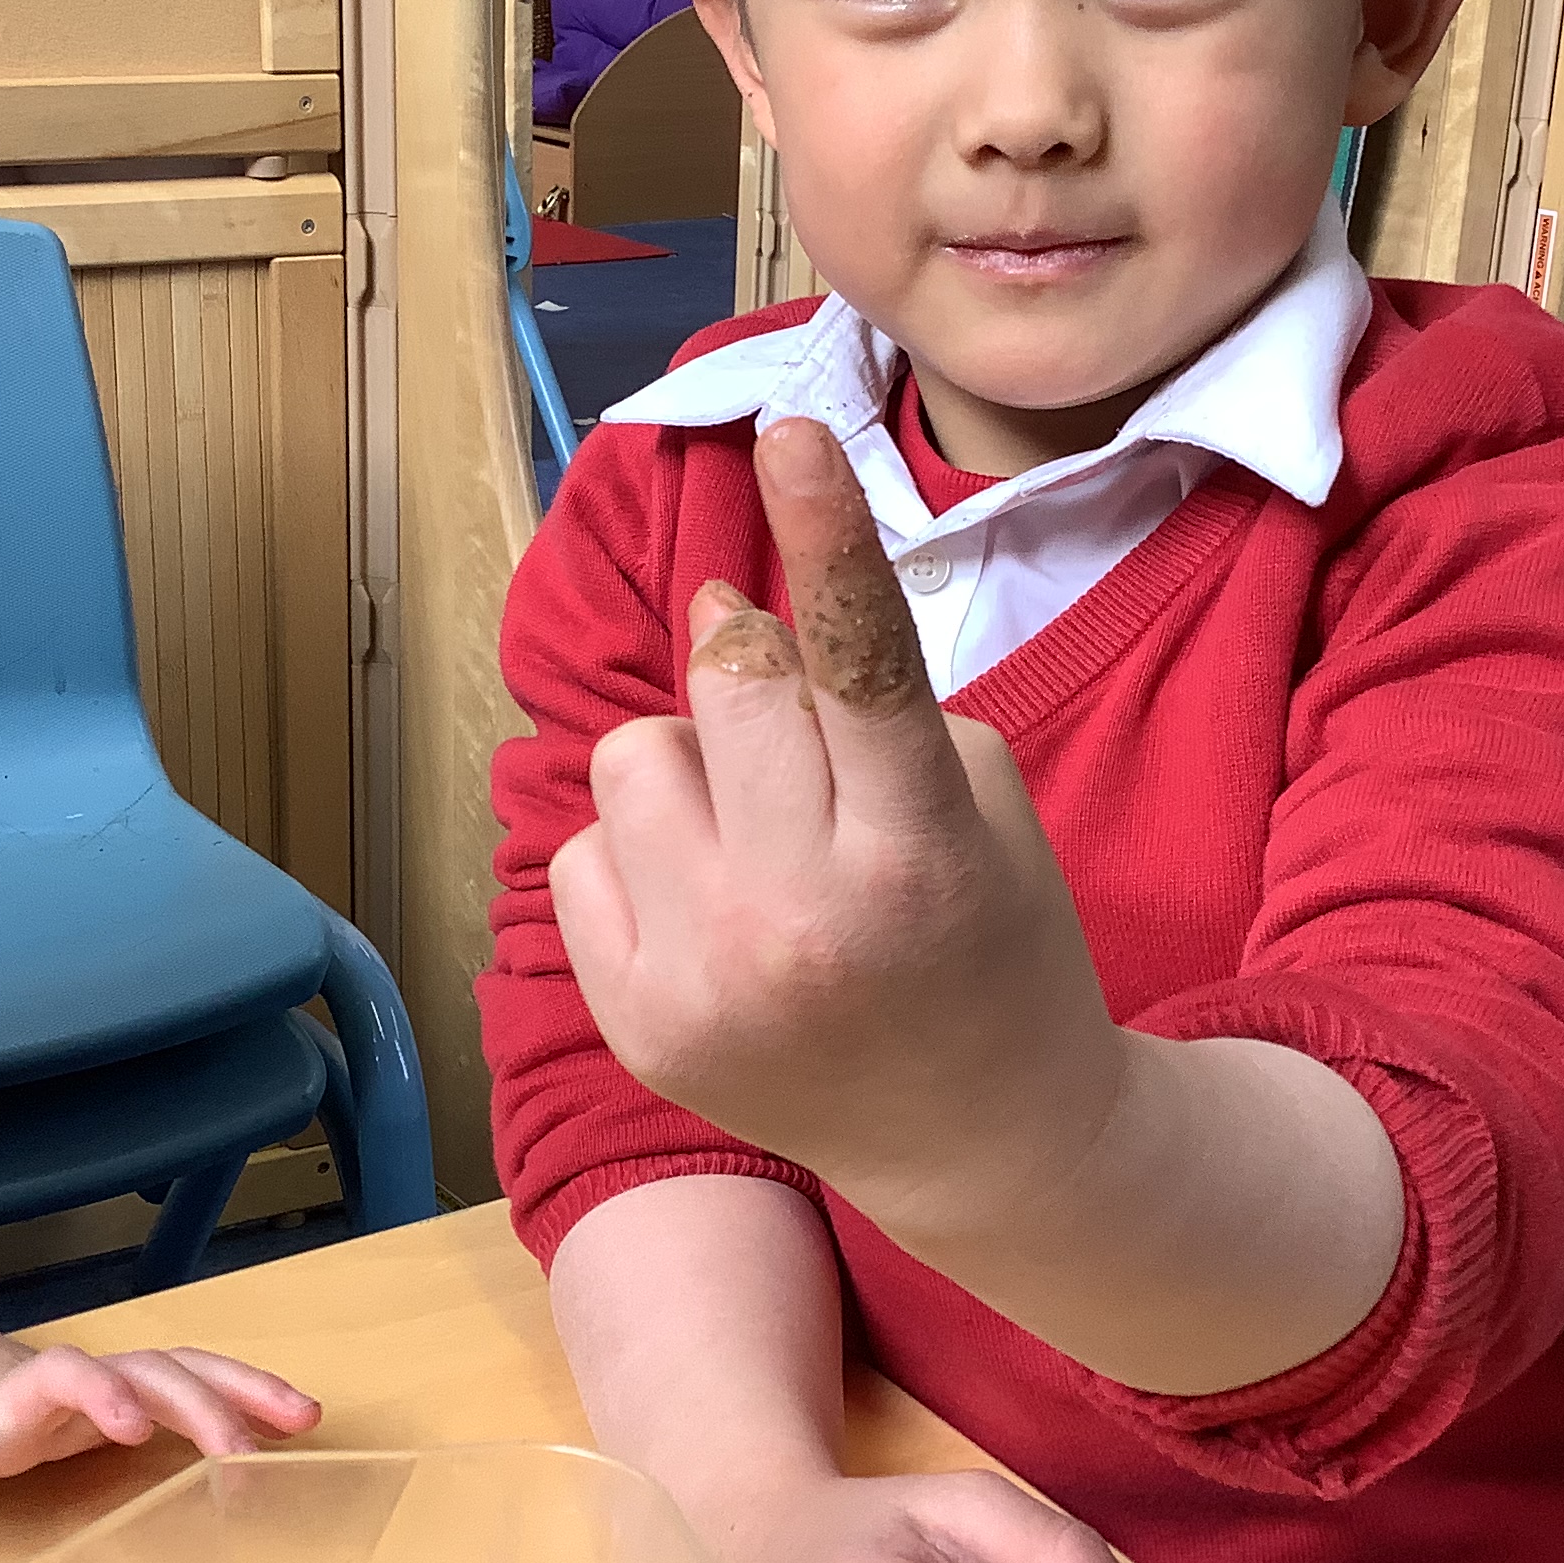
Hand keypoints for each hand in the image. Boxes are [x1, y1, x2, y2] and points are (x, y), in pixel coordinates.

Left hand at [0, 1288, 320, 1496]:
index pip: (53, 1383)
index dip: (93, 1396)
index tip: (134, 1427)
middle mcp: (51, 1386)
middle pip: (140, 1371)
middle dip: (199, 1404)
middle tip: (252, 1456)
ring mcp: (80, 1391)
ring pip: (172, 1371)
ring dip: (236, 1391)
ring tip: (304, 1419)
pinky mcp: (96, 1403)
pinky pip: (175, 1389)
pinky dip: (231, 1398)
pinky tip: (282, 1421)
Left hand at [547, 418, 1126, 1213]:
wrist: (978, 1134)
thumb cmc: (986, 937)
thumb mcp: (977, 802)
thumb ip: (865, 701)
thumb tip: (720, 621)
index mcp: (919, 853)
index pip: (860, 663)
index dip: (825, 534)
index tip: (791, 428)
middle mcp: (805, 919)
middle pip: (728, 683)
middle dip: (752, 665)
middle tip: (794, 721)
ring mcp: (706, 980)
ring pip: (632, 755)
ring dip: (688, 764)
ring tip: (752, 833)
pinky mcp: (633, 1023)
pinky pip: (576, 852)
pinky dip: (640, 857)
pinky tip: (711, 910)